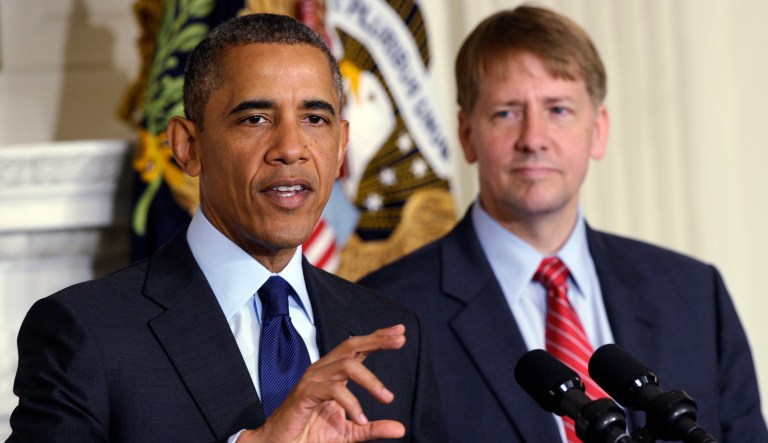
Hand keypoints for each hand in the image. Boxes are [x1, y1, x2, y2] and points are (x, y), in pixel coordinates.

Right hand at [238, 324, 406, 442]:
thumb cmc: (309, 435)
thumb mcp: (349, 433)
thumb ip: (373, 428)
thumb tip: (400, 428)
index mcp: (332, 374)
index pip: (357, 350)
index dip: (378, 339)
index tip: (400, 333)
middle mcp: (322, 371)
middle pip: (351, 346)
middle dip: (377, 340)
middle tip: (400, 339)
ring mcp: (312, 381)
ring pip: (346, 366)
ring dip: (370, 380)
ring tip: (387, 398)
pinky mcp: (305, 394)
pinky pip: (333, 390)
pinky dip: (351, 403)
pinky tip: (361, 418)